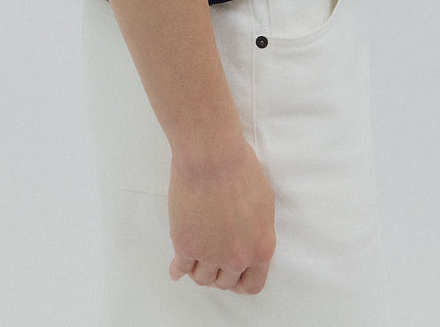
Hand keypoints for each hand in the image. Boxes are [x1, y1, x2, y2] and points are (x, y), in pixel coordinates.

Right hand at [168, 137, 275, 294]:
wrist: (212, 155)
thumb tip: (248, 244)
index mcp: (260, 248)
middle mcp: (237, 258)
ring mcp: (210, 254)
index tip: (233, 276)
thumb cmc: (240, 168)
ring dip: (199, 270)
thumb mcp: (263, 203)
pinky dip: (177, 270)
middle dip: (219, 273)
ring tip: (195, 258)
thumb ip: (256, 231)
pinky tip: (176, 268)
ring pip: (202, 278)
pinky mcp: (185, 246)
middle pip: (225, 283)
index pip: (253, 284)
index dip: (241, 282)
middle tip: (212, 260)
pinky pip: (180, 268)